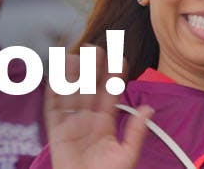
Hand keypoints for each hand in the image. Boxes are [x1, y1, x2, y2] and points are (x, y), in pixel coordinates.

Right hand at [45, 47, 152, 168]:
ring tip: (77, 55)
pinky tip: (57, 76)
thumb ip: (136, 131)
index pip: (109, 94)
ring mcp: (71, 124)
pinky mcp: (56, 132)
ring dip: (72, 75)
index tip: (119, 58)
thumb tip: (150, 108)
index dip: (113, 77)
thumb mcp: (127, 154)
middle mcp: (87, 120)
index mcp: (105, 123)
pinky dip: (54, 92)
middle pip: (89, 89)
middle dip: (92, 69)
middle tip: (96, 48)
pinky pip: (53, 109)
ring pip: (71, 94)